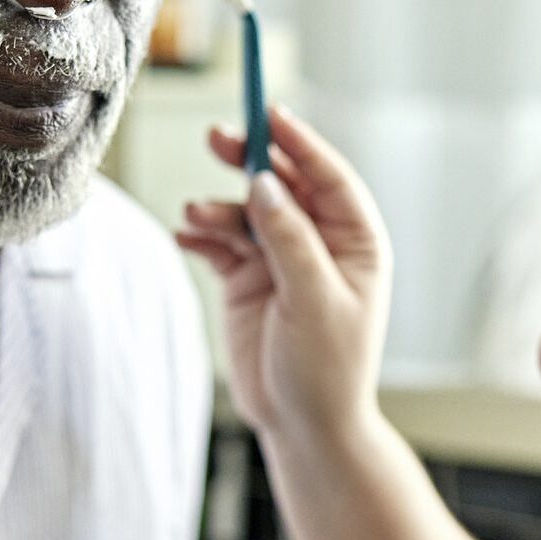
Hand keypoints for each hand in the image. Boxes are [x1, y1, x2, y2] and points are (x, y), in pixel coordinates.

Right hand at [176, 108, 390, 440]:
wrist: (303, 427)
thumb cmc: (327, 369)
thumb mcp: (314, 301)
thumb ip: (290, 239)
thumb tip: (266, 182)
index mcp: (354, 242)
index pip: (328, 177)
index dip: (299, 143)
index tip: (269, 112)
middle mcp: (318, 243)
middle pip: (283, 183)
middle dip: (251, 159)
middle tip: (218, 137)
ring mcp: (280, 259)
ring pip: (246, 211)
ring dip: (219, 207)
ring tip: (196, 215)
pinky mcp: (248, 280)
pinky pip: (220, 242)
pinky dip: (202, 235)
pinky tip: (186, 236)